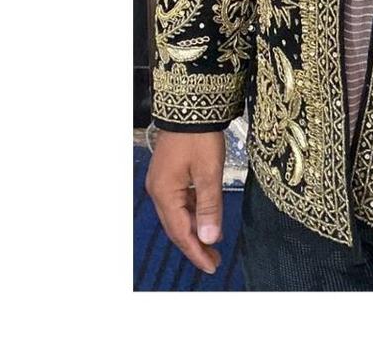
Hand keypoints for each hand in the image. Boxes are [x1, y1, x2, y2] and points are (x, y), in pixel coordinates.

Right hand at [145, 129, 225, 274]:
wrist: (189, 107)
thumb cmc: (200, 138)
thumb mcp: (209, 172)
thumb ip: (210, 206)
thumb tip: (210, 238)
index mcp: (165, 194)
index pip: (182, 232)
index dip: (197, 251)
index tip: (212, 266)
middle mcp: (158, 191)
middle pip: (176, 227)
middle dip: (195, 245)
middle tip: (214, 260)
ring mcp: (161, 182)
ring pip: (177, 214)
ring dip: (194, 228)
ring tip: (213, 242)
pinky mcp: (168, 173)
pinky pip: (179, 201)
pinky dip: (192, 212)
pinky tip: (205, 216)